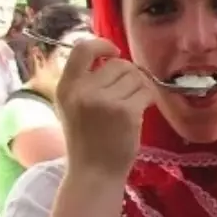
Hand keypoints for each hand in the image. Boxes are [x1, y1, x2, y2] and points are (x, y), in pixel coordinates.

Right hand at [56, 38, 154, 181]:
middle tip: (131, 91)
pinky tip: (144, 108)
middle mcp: (83, 90)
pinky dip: (149, 98)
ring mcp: (105, 101)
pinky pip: (146, 92)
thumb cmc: (87, 141)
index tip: (114, 52)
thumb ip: (86, 83)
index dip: (102, 45)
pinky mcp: (126, 112)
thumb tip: (113, 58)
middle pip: (119, 64)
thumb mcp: (72, 106)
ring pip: (136, 76)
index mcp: (66, 87)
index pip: (81, 48)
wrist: (94, 172)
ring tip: (135, 102)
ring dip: (141, 87)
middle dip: (130, 75)